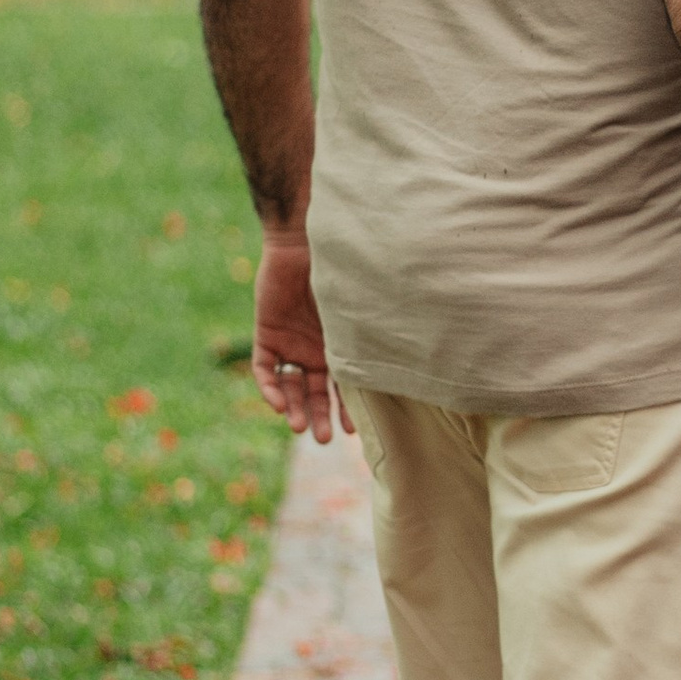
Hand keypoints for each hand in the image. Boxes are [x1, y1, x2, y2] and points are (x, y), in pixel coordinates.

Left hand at [252, 228, 352, 443]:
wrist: (305, 240)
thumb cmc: (343, 268)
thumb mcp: (360, 307)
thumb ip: (372, 333)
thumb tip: (415, 360)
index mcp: (341, 345)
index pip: (344, 386)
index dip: (348, 410)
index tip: (355, 433)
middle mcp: (316, 348)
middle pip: (315, 392)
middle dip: (319, 417)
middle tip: (322, 439)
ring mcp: (291, 343)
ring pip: (290, 386)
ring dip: (294, 408)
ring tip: (299, 428)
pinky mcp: (268, 334)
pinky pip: (265, 369)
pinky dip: (270, 388)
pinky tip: (278, 404)